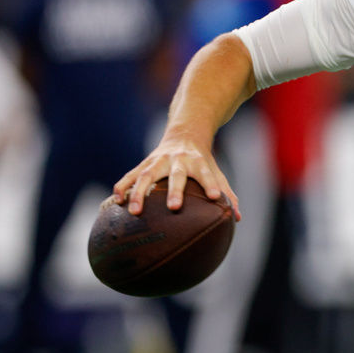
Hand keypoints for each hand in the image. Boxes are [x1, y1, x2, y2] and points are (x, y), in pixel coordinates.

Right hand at [112, 136, 239, 219]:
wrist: (185, 134)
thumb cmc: (203, 161)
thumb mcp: (217, 172)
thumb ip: (228, 194)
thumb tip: (237, 218)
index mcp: (199, 163)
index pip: (207, 174)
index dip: (212, 184)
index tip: (216, 197)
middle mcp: (179, 160)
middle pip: (176, 175)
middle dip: (175, 191)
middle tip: (174, 207)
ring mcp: (159, 161)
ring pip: (146, 175)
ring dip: (139, 192)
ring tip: (134, 211)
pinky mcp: (144, 163)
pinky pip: (130, 175)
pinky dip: (122, 187)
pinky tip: (116, 201)